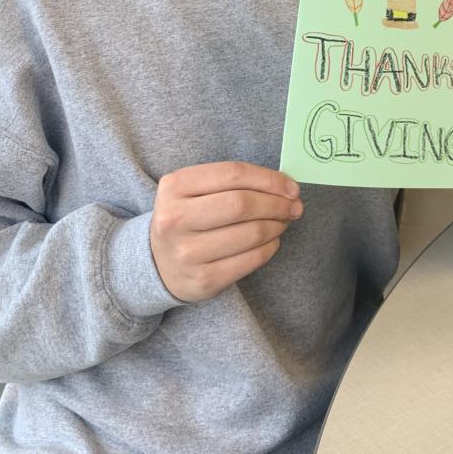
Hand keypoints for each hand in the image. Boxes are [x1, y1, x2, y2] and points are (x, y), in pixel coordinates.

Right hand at [150, 162, 302, 301]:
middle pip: (242, 204)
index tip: (291, 187)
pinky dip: (270, 248)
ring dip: (277, 225)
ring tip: (283, 222)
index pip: (233, 174)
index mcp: (175, 186)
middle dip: (277, 204)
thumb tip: (285, 187)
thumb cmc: (187, 218)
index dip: (269, 179)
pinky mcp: (203, 280)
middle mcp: (175, 219)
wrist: (158, 264)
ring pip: (251, 233)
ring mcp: (187, 252)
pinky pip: (251, 260)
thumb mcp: (194, 190)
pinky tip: (271, 241)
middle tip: (294, 206)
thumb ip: (231, 182)